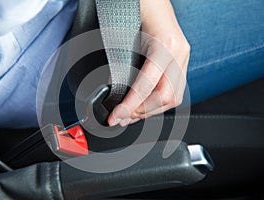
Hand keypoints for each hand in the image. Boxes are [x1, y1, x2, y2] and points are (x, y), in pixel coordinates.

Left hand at [108, 0, 189, 126]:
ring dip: (151, 110)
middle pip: (167, 96)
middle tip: (122, 118)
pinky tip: (145, 103)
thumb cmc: (137, 9)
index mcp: (165, 45)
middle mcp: (179, 53)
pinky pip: (176, 88)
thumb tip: (112, 89)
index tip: (117, 116)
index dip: (132, 104)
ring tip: (131, 115)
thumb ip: (121, 62)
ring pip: (174, 96)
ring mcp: (183, 56)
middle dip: (142, 111)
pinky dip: (159, 101)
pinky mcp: (182, 60)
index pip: (149, 85)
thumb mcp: (125, 34)